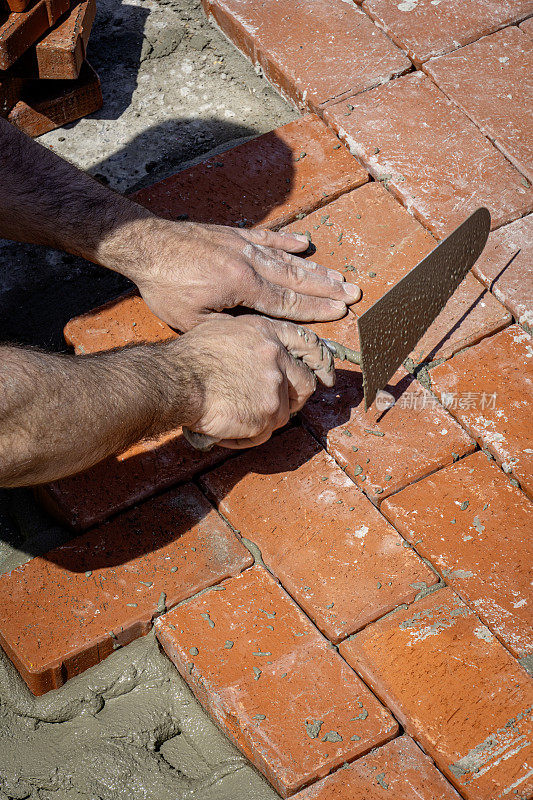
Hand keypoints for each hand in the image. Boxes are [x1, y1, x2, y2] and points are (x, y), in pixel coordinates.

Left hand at [128, 218, 360, 330]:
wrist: (145, 245)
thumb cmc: (165, 286)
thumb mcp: (192, 320)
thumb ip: (227, 327)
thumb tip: (255, 336)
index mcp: (242, 286)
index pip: (287, 301)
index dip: (315, 308)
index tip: (339, 311)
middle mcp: (249, 262)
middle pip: (296, 278)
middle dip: (327, 288)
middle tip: (354, 293)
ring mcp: (242, 245)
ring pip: (286, 259)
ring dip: (314, 268)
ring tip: (338, 276)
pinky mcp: (232, 234)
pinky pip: (267, 238)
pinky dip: (287, 241)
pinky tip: (304, 244)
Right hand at [169, 315, 333, 447]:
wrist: (176, 381)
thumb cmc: (189, 357)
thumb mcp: (224, 330)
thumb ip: (252, 339)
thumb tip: (263, 351)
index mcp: (267, 334)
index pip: (308, 344)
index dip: (320, 361)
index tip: (326, 375)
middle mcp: (276, 358)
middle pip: (305, 384)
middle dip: (294, 398)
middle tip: (273, 405)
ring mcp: (273, 387)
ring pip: (282, 413)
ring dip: (262, 419)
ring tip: (234, 415)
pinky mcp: (265, 415)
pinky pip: (264, 433)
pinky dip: (248, 436)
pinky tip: (228, 428)